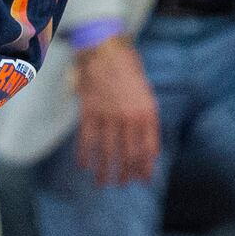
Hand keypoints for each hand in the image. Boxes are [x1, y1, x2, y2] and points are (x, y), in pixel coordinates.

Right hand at [72, 35, 159, 186]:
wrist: (107, 52)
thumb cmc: (129, 73)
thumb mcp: (147, 96)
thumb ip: (148, 122)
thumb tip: (149, 151)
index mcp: (147, 113)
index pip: (148, 149)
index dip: (145, 168)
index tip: (143, 180)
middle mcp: (129, 118)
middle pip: (128, 155)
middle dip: (125, 174)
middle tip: (121, 184)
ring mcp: (108, 116)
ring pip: (107, 152)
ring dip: (104, 170)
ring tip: (103, 183)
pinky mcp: (89, 112)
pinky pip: (87, 140)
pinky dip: (84, 156)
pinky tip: (84, 166)